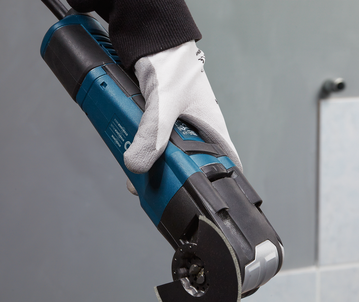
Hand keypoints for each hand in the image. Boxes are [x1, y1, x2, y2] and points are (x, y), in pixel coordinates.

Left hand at [124, 40, 241, 194]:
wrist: (150, 40)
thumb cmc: (171, 62)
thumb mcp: (163, 101)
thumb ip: (152, 132)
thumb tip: (138, 163)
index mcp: (212, 129)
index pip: (228, 164)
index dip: (224, 185)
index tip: (210, 204)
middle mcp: (198, 132)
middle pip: (194, 168)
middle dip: (177, 183)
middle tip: (159, 196)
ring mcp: (178, 129)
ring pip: (170, 158)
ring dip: (155, 169)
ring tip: (138, 181)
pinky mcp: (160, 124)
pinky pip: (153, 145)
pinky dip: (142, 153)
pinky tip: (130, 156)